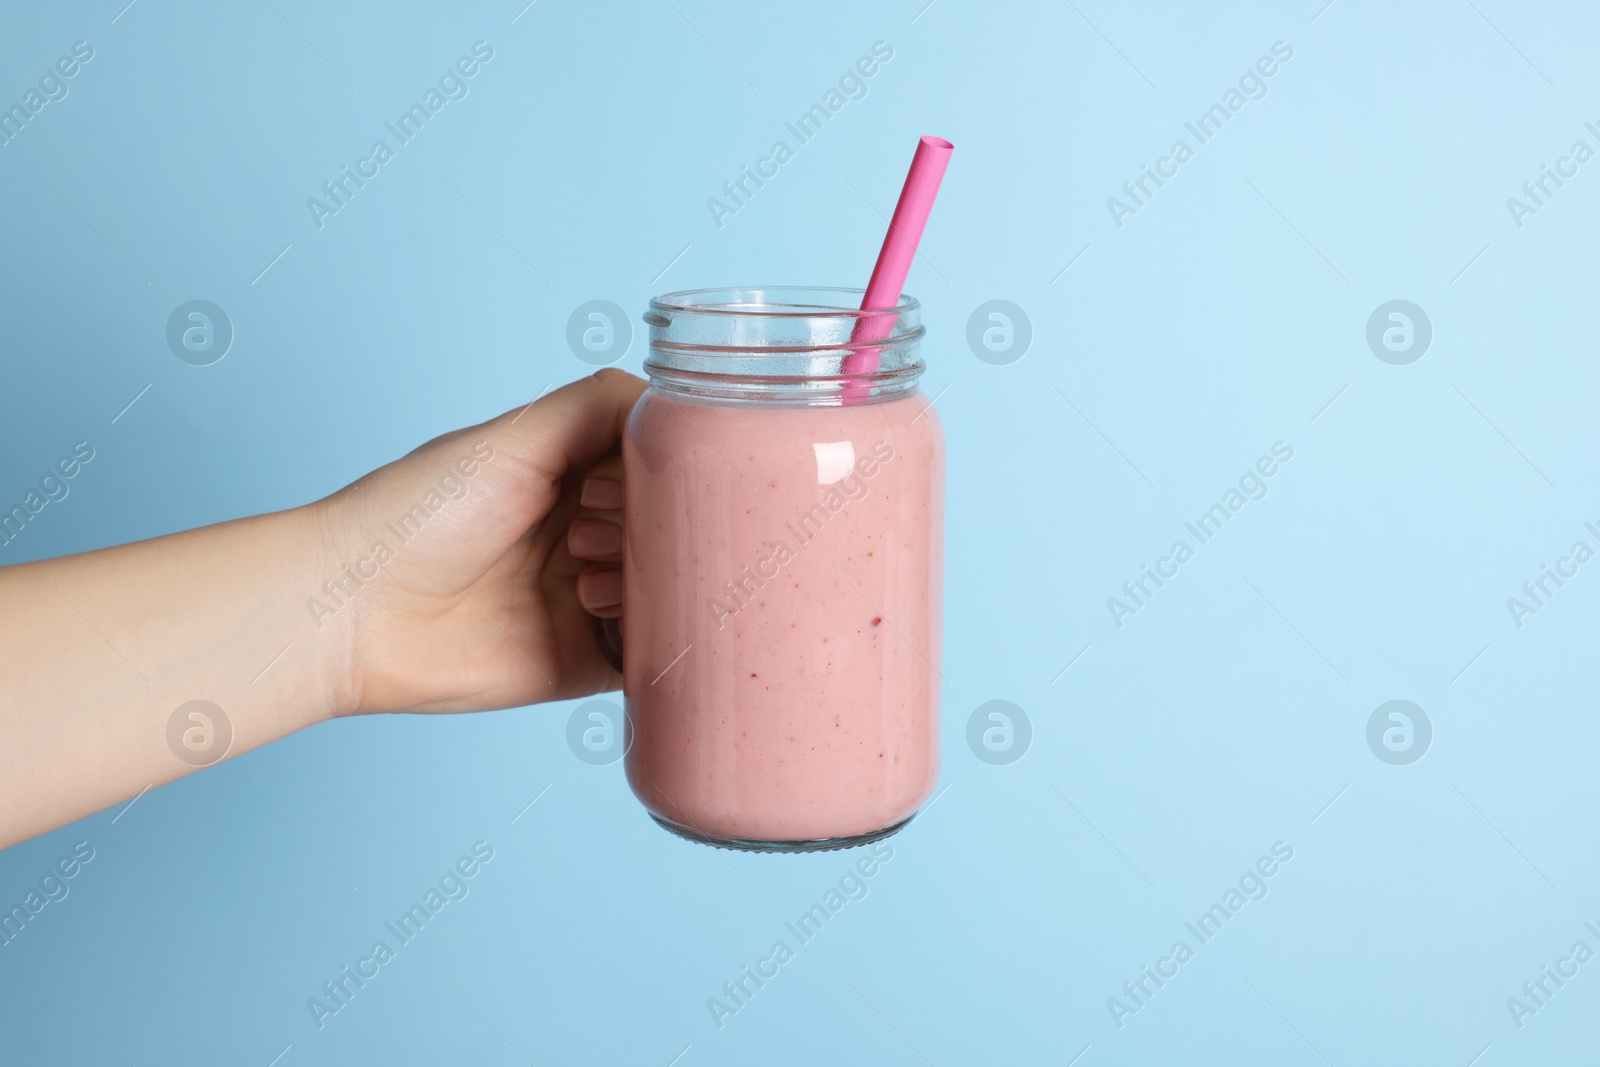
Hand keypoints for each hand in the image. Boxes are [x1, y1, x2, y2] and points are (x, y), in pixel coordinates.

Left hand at [315, 369, 644, 715]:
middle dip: (654, 529)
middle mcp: (588, 535)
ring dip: (647, 581)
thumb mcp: (515, 437)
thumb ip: (600, 407)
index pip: (662, 468)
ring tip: (584, 582)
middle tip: (588, 534)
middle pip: (674, 529)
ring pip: (673, 590)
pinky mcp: (585, 662)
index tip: (629, 479)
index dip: (664, 471)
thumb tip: (681, 402)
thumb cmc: (417, 514)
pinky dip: (660, 641)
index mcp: (574, 477)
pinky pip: (653, 657)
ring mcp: (590, 601)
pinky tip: (615, 618)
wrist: (353, 615)